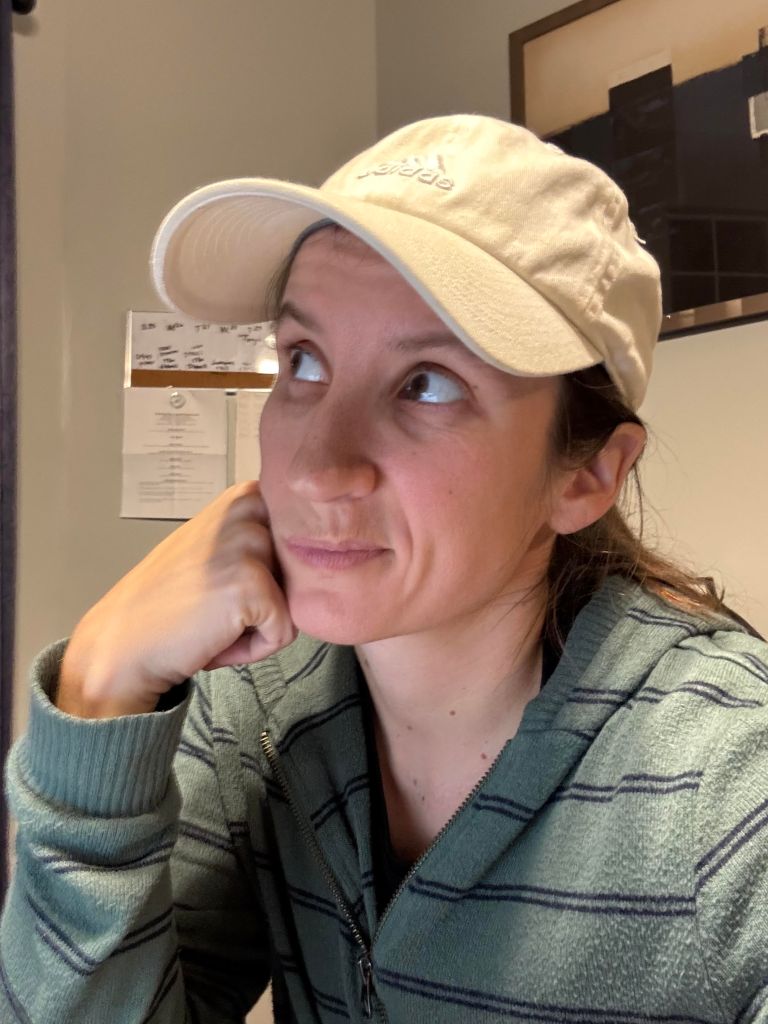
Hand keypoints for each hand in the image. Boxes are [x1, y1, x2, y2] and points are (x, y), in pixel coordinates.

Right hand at [57, 481, 295, 717]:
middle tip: (219, 607)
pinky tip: (214, 637)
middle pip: (305, 574)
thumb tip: (322, 554)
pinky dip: (255, 648)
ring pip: (296, 603)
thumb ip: (262, 540)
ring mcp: (250, 544)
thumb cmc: (171, 606)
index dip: (274, 579)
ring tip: (216, 620)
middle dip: (272, 602)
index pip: (305, 542)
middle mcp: (248, 510)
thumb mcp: (217, 549)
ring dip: (262, 625)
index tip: (228, 585)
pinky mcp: (252, 584)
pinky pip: (285, 633)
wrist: (124, 643)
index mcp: (245, 497)